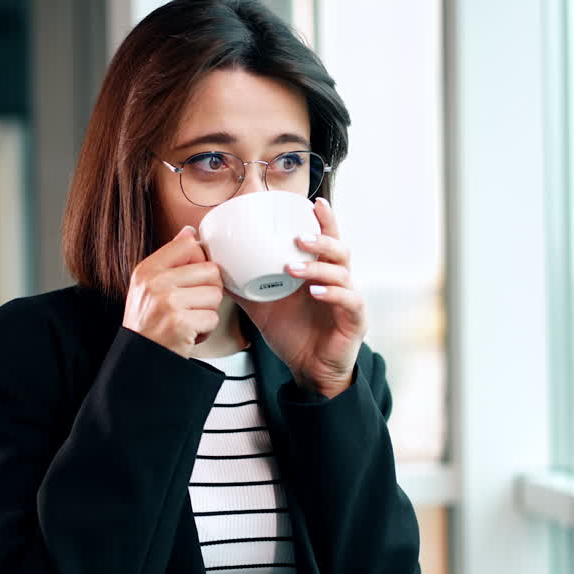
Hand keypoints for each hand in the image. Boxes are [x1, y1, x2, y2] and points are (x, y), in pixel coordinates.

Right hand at [123, 225, 224, 357]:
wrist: (139, 358)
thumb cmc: (147, 323)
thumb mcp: (148, 286)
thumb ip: (170, 258)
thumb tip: (189, 232)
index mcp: (148, 269)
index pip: (188, 245)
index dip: (199, 263)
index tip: (191, 280)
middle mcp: (155, 282)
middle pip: (210, 271)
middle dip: (208, 291)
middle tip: (191, 306)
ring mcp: (168, 302)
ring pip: (215, 295)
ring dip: (208, 312)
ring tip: (189, 320)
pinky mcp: (180, 322)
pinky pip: (213, 318)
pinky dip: (206, 330)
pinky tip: (189, 334)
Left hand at [230, 197, 366, 398]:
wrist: (310, 371)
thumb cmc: (293, 335)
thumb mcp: (263, 308)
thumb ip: (245, 288)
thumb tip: (218, 269)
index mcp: (319, 273)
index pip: (326, 241)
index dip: (324, 221)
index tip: (313, 203)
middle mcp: (338, 281)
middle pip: (339, 249)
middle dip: (321, 239)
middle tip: (298, 237)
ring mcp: (349, 299)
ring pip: (342, 272)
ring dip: (317, 267)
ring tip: (292, 267)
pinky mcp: (355, 320)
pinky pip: (349, 300)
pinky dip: (332, 293)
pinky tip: (315, 292)